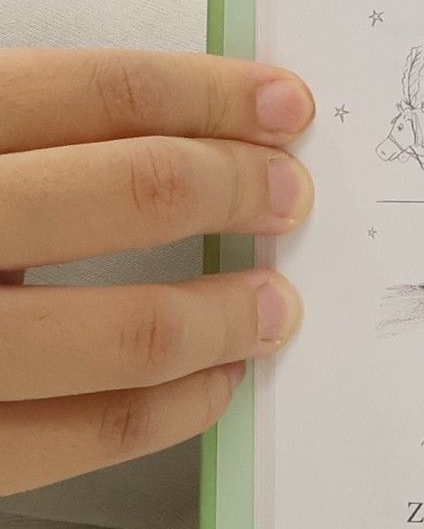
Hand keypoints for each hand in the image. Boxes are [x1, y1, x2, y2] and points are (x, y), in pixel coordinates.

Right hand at [0, 49, 313, 494]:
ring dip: (226, 310)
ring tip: (275, 300)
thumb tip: (181, 133)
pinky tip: (218, 380)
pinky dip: (176, 407)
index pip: (91, 91)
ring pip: (124, 331)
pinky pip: (86, 437)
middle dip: (237, 187)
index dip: (207, 93)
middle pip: (127, 192)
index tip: (283, 103)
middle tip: (291, 194)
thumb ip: (18, 139)